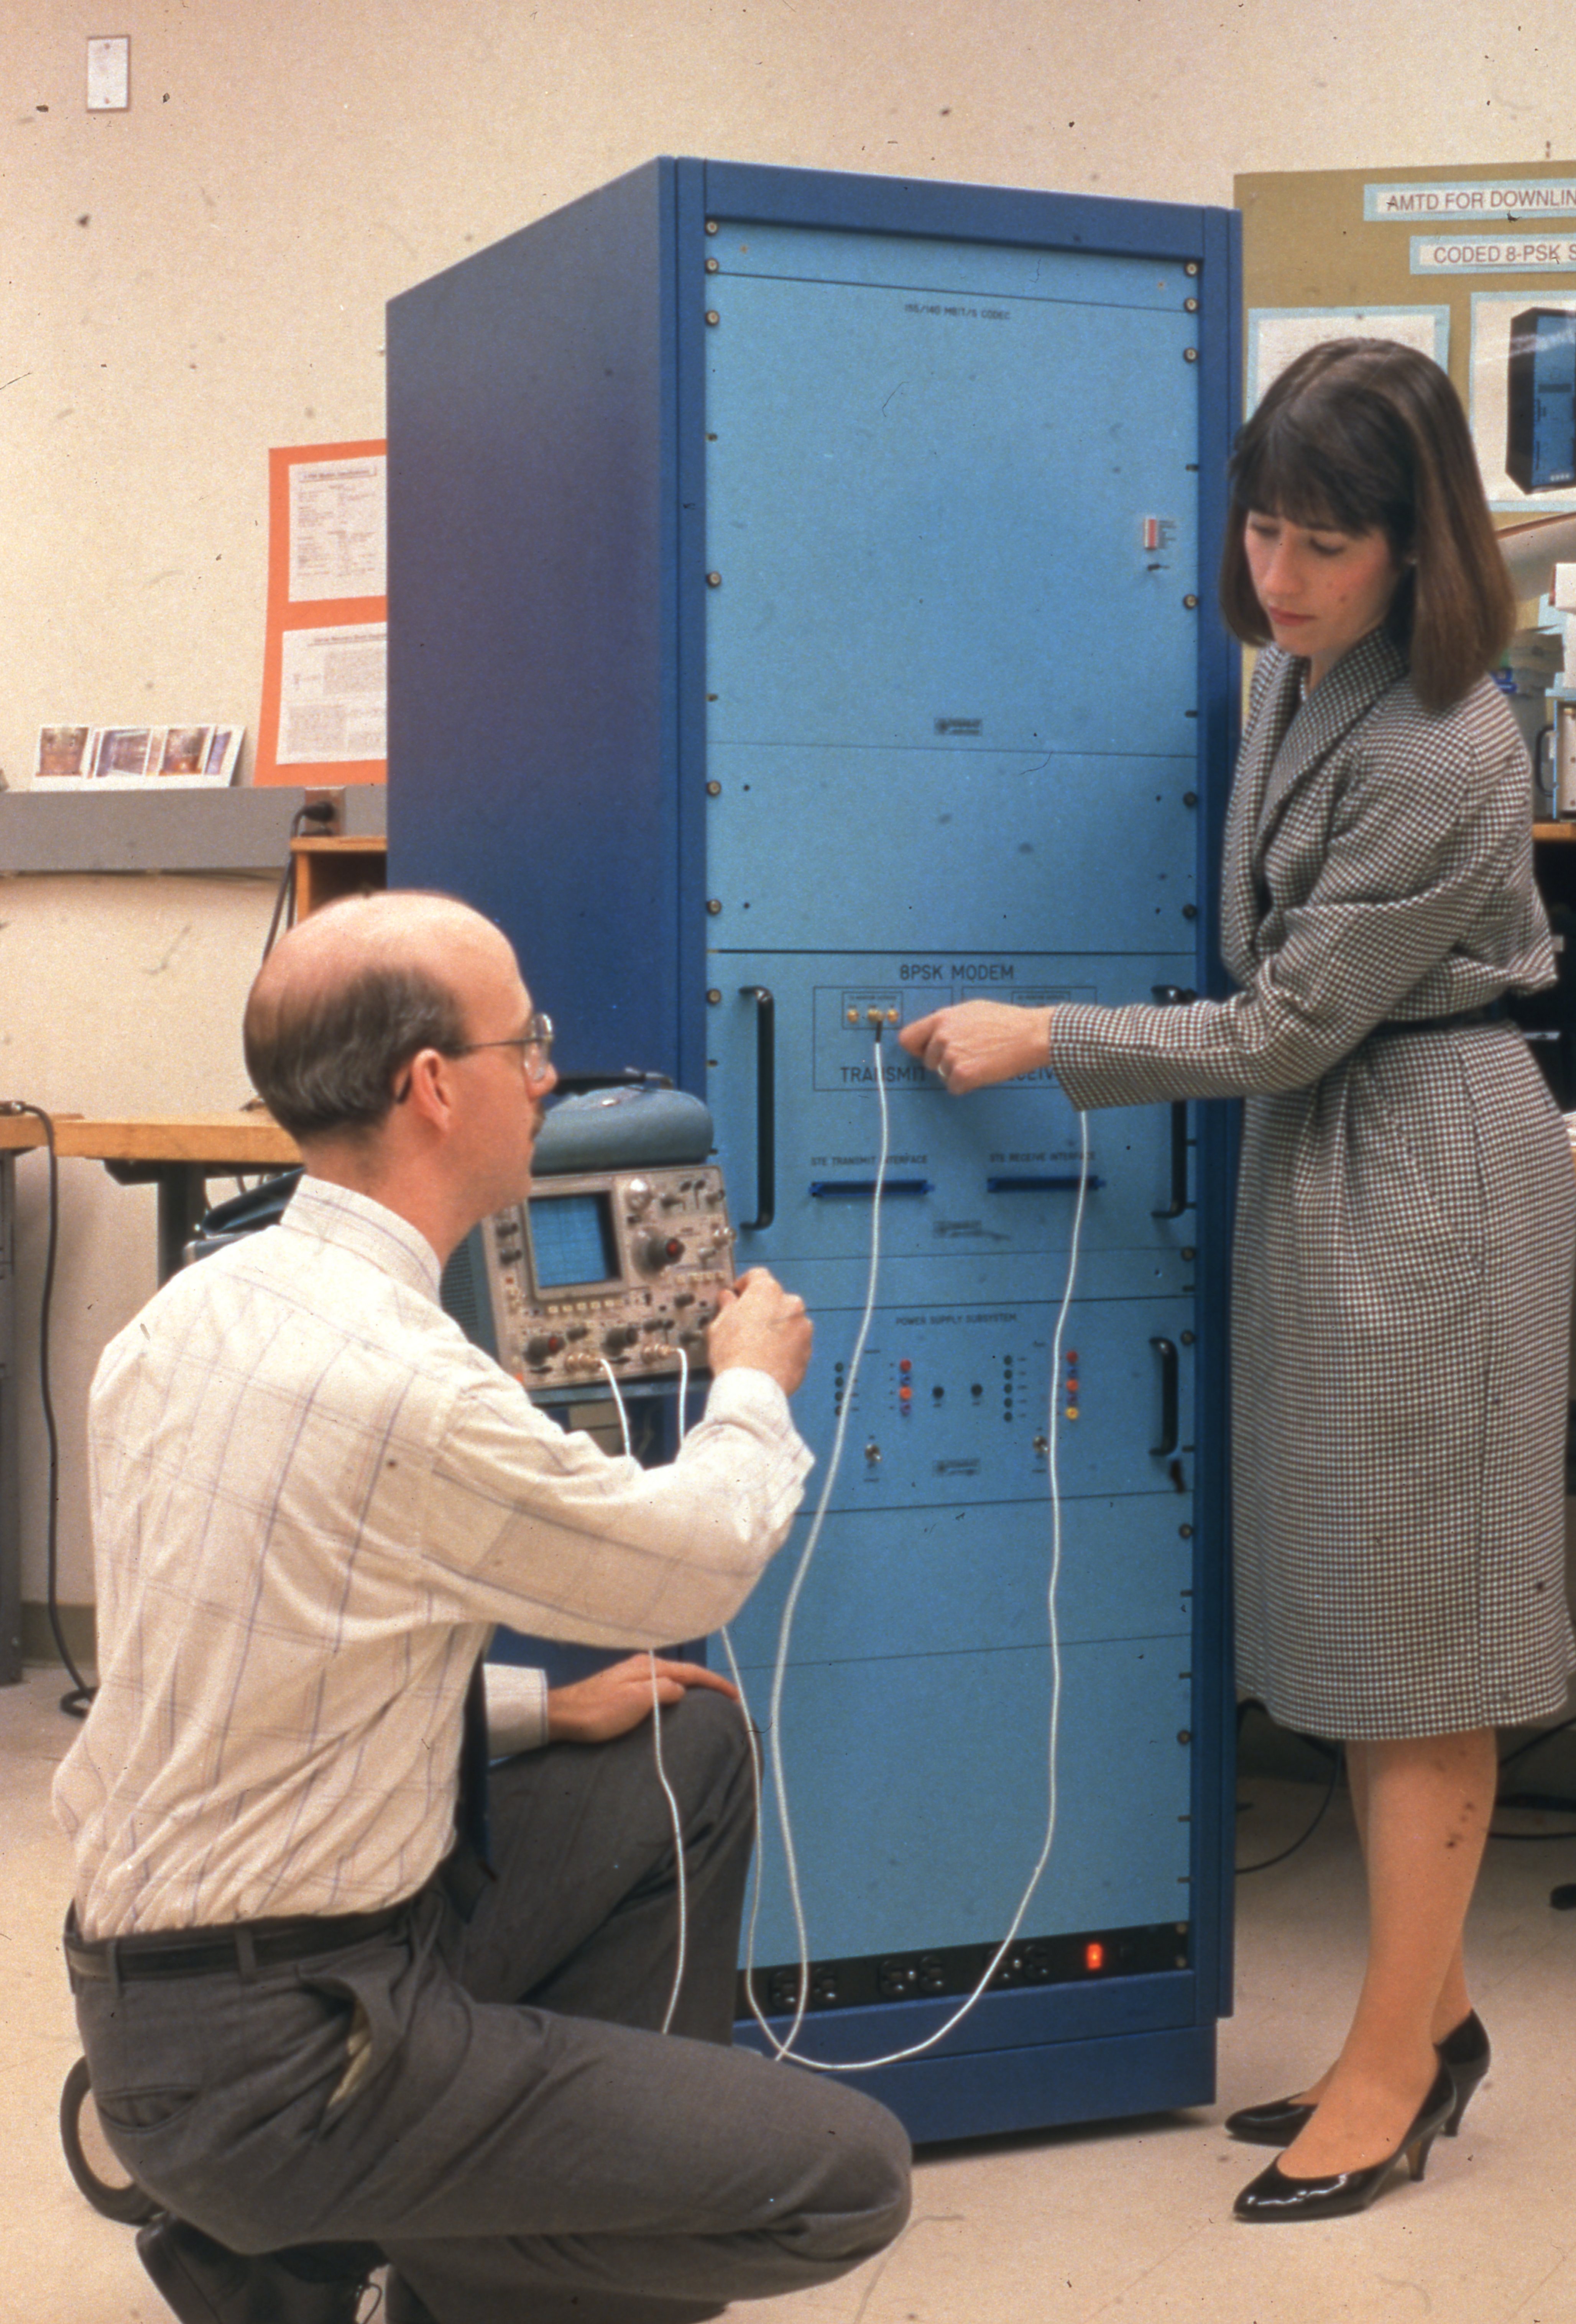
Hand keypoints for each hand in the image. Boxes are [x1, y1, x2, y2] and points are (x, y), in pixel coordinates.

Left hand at [545, 1654, 738, 1743]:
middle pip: (683, 1672)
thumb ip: (663, 1690)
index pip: (690, 1672)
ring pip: (672, 1678)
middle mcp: (643, 1666)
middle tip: (727, 1699)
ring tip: (708, 1700)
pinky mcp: (624, 1687)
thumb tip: (682, 1689)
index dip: (714, 1683)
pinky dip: (676, 1691)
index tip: (735, 1696)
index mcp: (648, 1667)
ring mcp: (632, 1675)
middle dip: (707, 1683)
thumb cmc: (599, 1711)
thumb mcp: (635, 1701)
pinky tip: (678, 1701)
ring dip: (692, 1687)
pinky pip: (660, 1685)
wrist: (562, 1716)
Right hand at [706, 1267, 812, 1393]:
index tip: (738, 1295)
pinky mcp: (808, 1349)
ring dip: (777, 1328)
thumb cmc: (734, 1355)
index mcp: (767, 1291)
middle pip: (775, 1299)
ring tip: (758, 1345)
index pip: (757, 1276)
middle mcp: (790, 1304)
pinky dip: (786, 1346)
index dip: (745, 1284)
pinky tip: (769, 1357)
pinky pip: (795, 1342)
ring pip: (788, 1321)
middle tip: (746, 1324)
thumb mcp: (719, 1325)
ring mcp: (802, 1327)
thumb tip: (728, 1299)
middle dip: (762, 1309)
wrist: (752, 1388)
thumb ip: (727, 1306)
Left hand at [898, 1001, 1053, 1094]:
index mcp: (942, 1018)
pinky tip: (983, 1072)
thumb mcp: (972, 1010)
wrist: (1031, 1034)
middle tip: (969, 1056)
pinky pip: (954, 1088)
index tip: (926, 1053)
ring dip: (958, 1073)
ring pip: (942, 1075)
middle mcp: (942, 1036)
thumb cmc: (1008, 1022)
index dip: (917, 1049)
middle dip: (944, 1062)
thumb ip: (949, 1021)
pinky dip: (967, 1085)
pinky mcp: (962, 1074)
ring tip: (981, 1060)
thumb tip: (935, 1032)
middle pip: (928, 1061)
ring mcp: (951, 1055)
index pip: (907, 1039)